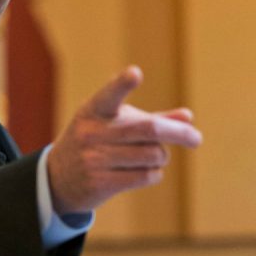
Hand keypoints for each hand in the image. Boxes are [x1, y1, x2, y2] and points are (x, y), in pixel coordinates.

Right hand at [46, 65, 202, 214]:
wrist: (59, 177)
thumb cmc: (97, 141)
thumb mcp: (115, 123)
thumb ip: (151, 118)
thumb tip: (188, 117)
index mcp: (95, 110)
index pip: (110, 94)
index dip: (122, 83)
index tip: (135, 72)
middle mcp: (92, 132)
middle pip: (148, 130)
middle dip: (178, 134)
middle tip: (196, 138)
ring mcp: (94, 158)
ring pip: (152, 155)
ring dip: (162, 156)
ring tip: (154, 156)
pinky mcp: (99, 183)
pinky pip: (145, 176)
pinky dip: (154, 173)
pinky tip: (145, 171)